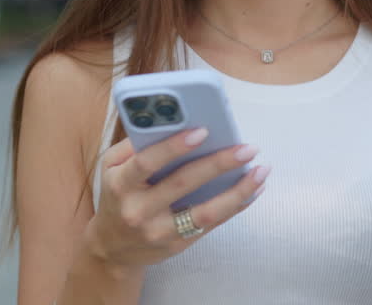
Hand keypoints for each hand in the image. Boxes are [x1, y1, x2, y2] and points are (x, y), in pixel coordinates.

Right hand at [86, 128, 268, 274]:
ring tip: (261, 171)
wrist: (112, 248)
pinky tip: (254, 189)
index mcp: (120, 184)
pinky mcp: (178, 245)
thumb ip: (134, 145)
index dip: (174, 146)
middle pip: (183, 184)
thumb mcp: (111, 167)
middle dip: (218, 164)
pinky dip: (236, 205)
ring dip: (237, 191)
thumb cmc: (116, 196)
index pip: (146, 163)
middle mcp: (138, 210)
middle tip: (246, 148)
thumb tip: (171, 123)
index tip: (202, 130)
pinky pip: (212, 224)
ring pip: (204, 212)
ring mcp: (159, 231)